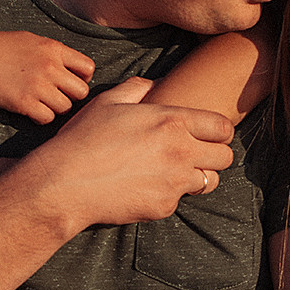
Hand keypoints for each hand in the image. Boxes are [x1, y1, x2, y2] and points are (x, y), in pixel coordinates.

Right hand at [0, 26, 94, 121]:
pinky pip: (47, 119)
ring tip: (40, 103)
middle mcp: (50, 66)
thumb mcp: (32, 40)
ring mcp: (37, 85)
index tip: (69, 83)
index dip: (82, 79)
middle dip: (71, 97)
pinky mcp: (23, 102)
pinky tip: (30, 110)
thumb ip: (54, 54)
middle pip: (81, 92)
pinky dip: (40, 118)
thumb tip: (72, 70)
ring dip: (54, 108)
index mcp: (54, 48)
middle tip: (56, 96)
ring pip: (65, 108)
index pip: (88, 68)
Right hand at [19, 77, 234, 231]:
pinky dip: (170, 194)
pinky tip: (147, 187)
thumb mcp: (108, 102)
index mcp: (172, 122)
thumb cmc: (84, 139)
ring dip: (198, 176)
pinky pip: (181, 200)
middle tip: (196, 155)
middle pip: (226, 157)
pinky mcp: (165, 206)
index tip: (209, 135)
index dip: (219, 131)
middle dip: (214, 155)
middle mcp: (181, 152)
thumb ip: (138, 88)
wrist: (64, 184)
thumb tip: (155, 83)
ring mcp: (175, 182)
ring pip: (211, 181)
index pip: (222, 127)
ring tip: (174, 172)